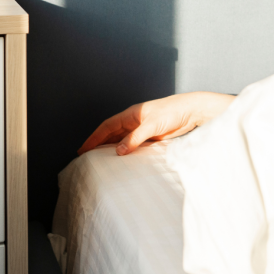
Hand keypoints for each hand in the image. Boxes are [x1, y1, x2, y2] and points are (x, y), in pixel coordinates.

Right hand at [78, 91, 234, 155]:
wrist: (191, 111)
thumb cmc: (172, 112)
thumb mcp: (152, 125)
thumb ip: (135, 138)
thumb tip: (119, 152)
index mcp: (131, 115)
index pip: (107, 127)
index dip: (94, 138)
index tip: (82, 149)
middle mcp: (134, 121)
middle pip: (111, 134)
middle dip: (98, 145)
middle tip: (86, 158)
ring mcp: (142, 129)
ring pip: (122, 140)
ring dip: (111, 149)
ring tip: (100, 162)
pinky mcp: (151, 137)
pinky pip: (133, 145)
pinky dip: (126, 152)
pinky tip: (122, 161)